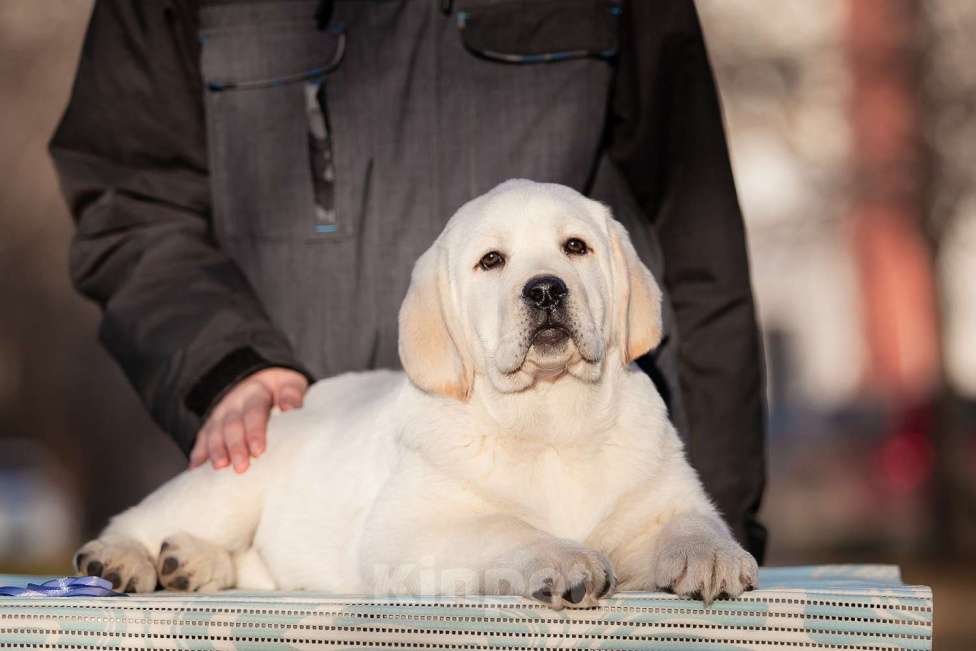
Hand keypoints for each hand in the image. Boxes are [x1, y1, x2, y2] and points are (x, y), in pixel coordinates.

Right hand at [189, 367, 307, 472]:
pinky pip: (201, 438)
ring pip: (214, 432)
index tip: (259, 451)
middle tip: (240, 468)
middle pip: (232, 426)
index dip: (255, 432)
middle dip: (235, 447)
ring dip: (215, 450)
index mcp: (255, 393)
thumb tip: (291, 408)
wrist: (256, 378)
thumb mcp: (289, 384)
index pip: (254, 412)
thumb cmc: (278, 389)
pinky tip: (195, 469)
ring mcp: (220, 414)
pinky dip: (197, 453)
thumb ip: (291, 395)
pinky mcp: (210, 424)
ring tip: (219, 467)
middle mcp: (234, 403)